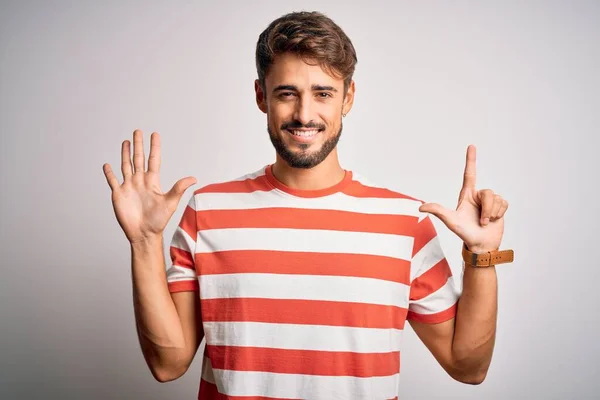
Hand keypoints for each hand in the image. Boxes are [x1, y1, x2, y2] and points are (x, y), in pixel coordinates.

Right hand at [102, 129, 196, 243]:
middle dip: (138, 145)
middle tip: (138, 131)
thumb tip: (193, 178)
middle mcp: (140, 181)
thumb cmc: (158, 221)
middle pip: (138, 159)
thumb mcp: (170, 202)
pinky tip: (107, 165)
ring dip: (125, 154)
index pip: (153, 160)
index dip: (154, 147)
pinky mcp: (118, 195)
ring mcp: (129, 187)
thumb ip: (179, 188)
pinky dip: (109, 173)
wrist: (144, 234)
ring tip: (126, 142)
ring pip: (126, 166)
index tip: (154, 135)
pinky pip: (113, 181)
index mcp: (152, 181)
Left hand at [418, 145, 508, 252]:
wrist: (480, 245)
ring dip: (492, 213)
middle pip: (488, 192)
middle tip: (481, 221)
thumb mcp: (450, 221)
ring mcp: (489, 201)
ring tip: (485, 222)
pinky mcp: (500, 207)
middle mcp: (478, 196)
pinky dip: (499, 213)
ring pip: (496, 198)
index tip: (471, 146)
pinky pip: (504, 203)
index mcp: (466, 195)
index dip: (470, 159)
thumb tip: (420, 207)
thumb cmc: (464, 233)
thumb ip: (437, 211)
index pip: (470, 173)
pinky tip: (493, 220)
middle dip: (486, 208)